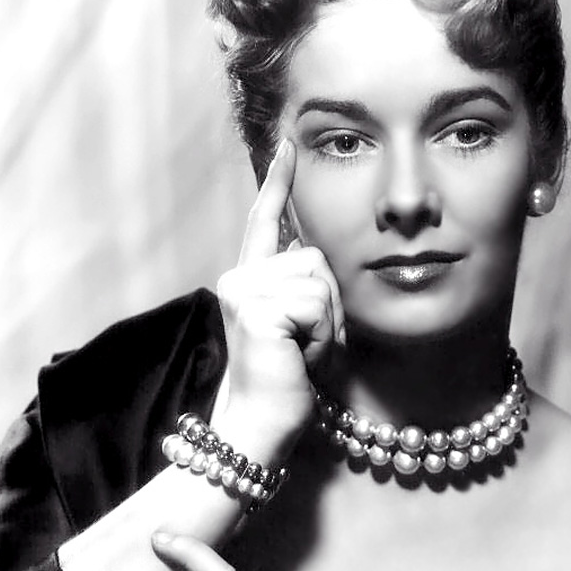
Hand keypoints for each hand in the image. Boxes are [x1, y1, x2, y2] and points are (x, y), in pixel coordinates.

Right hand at [216, 139, 344, 445]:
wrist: (261, 426)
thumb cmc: (287, 381)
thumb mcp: (300, 326)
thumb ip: (306, 288)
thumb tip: (321, 255)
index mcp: (249, 279)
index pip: (265, 222)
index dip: (279, 183)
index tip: (288, 144)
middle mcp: (239, 278)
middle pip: (317, 258)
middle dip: (330, 306)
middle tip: (307, 346)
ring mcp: (244, 291)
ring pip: (322, 280)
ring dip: (328, 324)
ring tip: (302, 354)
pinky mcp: (257, 309)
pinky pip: (318, 305)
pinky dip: (323, 337)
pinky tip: (300, 359)